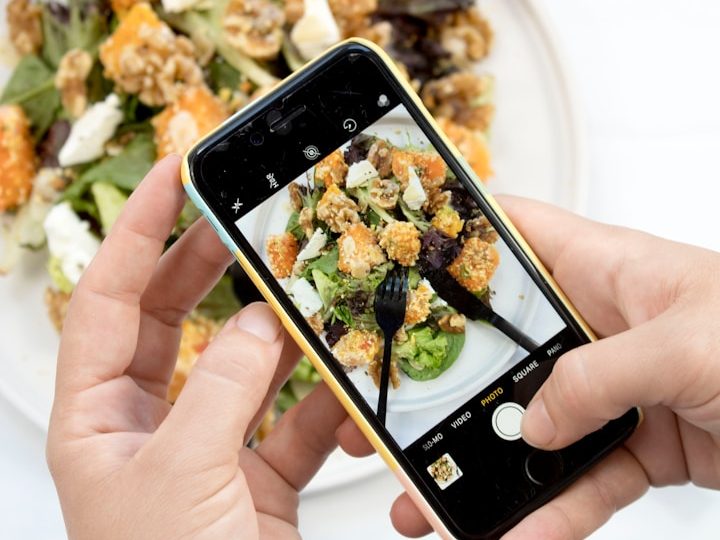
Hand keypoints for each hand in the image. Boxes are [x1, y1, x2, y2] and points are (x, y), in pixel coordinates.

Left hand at [47, 156, 350, 538]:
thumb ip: (223, 389)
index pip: (106, 301)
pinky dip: (326, 403)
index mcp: (98, 421)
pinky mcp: (259, 479)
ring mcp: (208, 450)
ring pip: (246, 367)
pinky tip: (349, 387)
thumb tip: (259, 323)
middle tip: (246, 218)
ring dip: (283, 335)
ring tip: (312, 294)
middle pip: (174, 320)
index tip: (176, 178)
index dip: (138, 232)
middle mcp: (149, 428)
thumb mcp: (182, 479)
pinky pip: (296, 421)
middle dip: (209, 265)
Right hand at [337, 196, 719, 538]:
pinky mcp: (636, 442)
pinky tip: (522, 536)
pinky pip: (580, 480)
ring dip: (488, 467)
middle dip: (447, 386)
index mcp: (604, 269)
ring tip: (441, 504)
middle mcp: (598, 324)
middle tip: (397, 418)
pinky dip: (551, 512)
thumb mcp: (690, 345)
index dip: (454, 239)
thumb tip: (536, 423)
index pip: (512, 236)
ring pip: (533, 427)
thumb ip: (600, 379)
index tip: (399, 265)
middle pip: (503, 351)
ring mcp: (613, 387)